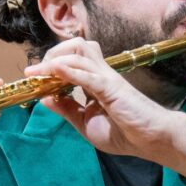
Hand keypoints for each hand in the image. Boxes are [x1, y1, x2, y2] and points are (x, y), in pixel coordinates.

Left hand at [25, 38, 165, 157]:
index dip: (50, 64)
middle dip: (52, 53)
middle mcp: (101, 74)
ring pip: (80, 51)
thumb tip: (45, 98)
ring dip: (55, 59)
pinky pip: (87, 74)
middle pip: (75, 45)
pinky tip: (53, 72)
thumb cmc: (125, 133)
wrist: (152, 140)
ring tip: (40, 74)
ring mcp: (107, 78)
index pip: (71, 59)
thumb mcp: (86, 123)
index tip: (33, 78)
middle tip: (37, 72)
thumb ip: (67, 110)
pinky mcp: (111, 88)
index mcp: (95, 82)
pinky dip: (68, 70)